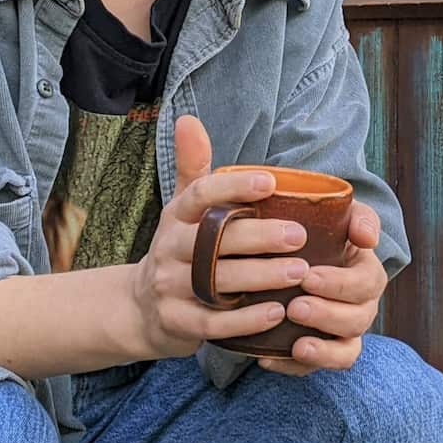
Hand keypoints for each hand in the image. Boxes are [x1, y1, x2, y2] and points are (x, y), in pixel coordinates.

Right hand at [129, 115, 315, 358]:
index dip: (234, 188)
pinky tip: (277, 314)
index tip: (270, 182)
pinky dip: (245, 321)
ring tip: (300, 272)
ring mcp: (169, 287)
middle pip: (214, 240)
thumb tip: (188, 119)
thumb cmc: (179, 249)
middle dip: (259, 237)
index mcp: (176, 216)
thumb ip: (193, 167)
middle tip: (300, 235)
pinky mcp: (176, 322)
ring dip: (261, 277)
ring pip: (216, 281)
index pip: (200, 194)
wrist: (141, 308)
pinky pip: (213, 324)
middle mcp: (169, 248)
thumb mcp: (181, 208)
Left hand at [257, 201, 387, 375]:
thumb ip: (358, 217)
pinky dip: (292, 367)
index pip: (367, 284)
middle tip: (296, 308)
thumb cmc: (318, 228)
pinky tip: (266, 360)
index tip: (308, 277)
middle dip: (327, 316)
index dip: (340, 285)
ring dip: (321, 351)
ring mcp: (340, 333)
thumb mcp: (340, 214)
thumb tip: (368, 238)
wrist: (291, 249)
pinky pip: (312, 369)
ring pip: (344, 352)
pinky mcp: (318, 350)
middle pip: (356, 321)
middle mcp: (360, 307)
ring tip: (297, 345)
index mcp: (366, 274)